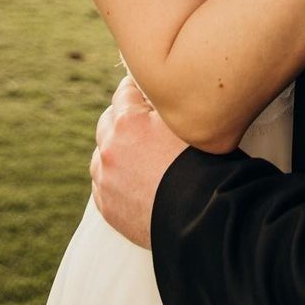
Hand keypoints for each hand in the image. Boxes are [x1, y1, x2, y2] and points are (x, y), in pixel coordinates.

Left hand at [90, 76, 187, 248]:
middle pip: (108, 121)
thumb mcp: (190, 121)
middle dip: (124, 116)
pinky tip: (134, 176)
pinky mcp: (107, 207)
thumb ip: (168, 103)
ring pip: (102, 153)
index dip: (139, 87)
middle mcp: (109, 150)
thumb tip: (161, 90)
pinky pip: (103, 182)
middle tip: (145, 119)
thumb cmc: (202, 164)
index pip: (124, 91)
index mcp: (127, 123)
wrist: (201, 218)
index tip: (149, 89)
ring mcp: (105, 181)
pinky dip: (115, 175)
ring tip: (139, 151)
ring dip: (116, 148)